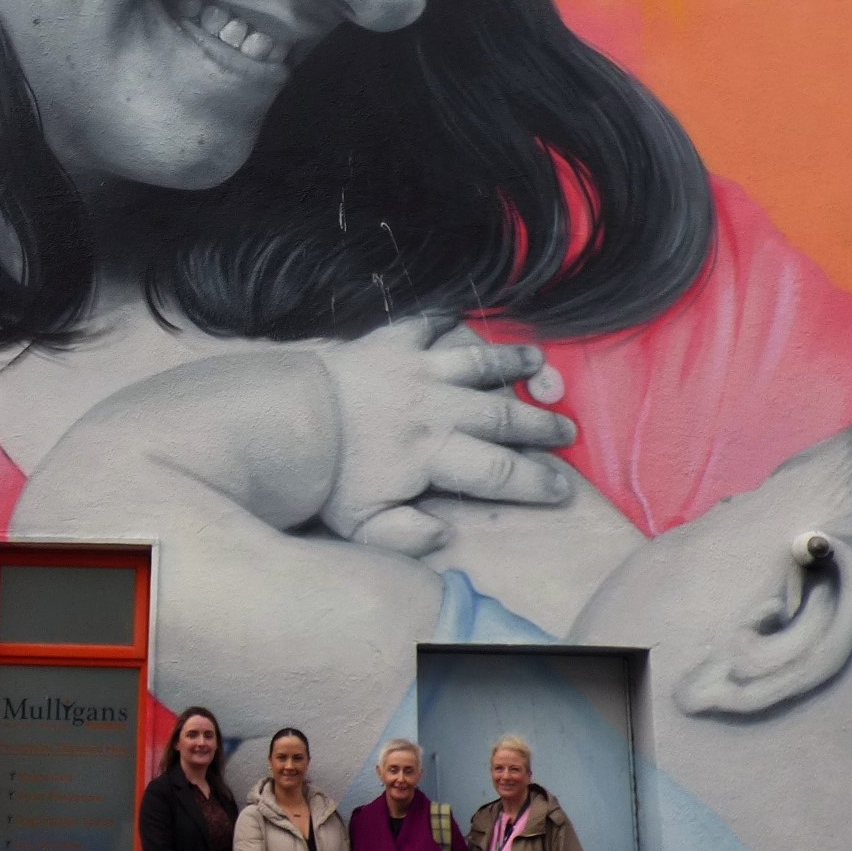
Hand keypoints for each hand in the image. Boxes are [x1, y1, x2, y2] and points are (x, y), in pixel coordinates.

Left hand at [315, 319, 577, 554]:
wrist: (283, 422)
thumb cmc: (323, 480)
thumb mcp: (361, 525)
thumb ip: (406, 536)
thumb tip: (442, 536)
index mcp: (432, 455)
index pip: (498, 471)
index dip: (536, 481)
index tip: (562, 489)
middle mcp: (435, 408)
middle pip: (501, 414)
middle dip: (540, 424)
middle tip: (567, 430)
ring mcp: (415, 370)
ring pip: (477, 361)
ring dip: (511, 362)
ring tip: (540, 362)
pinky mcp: (390, 342)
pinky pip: (425, 323)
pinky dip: (443, 317)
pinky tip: (458, 314)